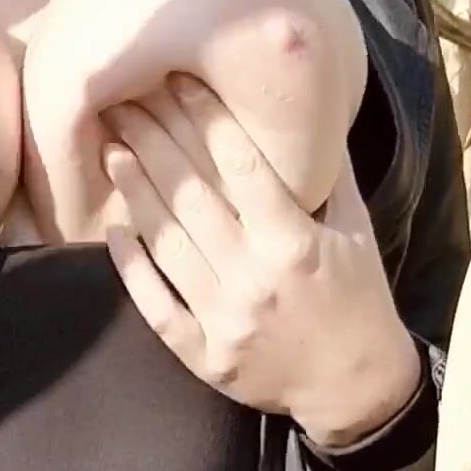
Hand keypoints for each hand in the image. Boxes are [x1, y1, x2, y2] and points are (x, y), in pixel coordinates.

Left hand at [99, 77, 421, 448]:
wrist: (354, 389)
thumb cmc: (358, 299)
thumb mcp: (356, 230)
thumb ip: (329, 174)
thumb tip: (307, 112)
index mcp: (294, 243)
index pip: (241, 165)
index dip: (204, 118)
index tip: (177, 81)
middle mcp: (254, 279)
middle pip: (192, 196)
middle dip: (155, 141)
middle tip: (124, 101)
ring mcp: (224, 320)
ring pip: (167, 244)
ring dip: (135, 192)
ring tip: (112, 151)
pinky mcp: (203, 355)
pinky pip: (155, 305)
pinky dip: (131, 266)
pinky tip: (114, 229)